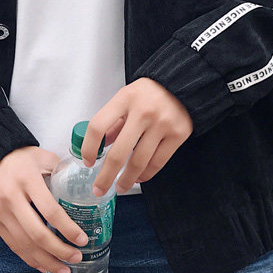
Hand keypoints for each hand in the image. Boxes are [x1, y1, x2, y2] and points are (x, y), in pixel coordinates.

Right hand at [0, 146, 89, 272]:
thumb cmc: (20, 158)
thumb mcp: (42, 156)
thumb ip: (61, 170)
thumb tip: (84, 186)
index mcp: (27, 179)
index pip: (50, 210)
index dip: (67, 229)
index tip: (82, 239)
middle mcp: (11, 198)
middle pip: (37, 234)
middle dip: (59, 251)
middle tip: (76, 258)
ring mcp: (0, 212)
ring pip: (24, 245)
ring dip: (46, 261)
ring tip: (64, 270)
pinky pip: (13, 245)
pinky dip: (30, 258)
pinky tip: (44, 265)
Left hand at [81, 77, 192, 195]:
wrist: (184, 84)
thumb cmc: (150, 93)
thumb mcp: (126, 98)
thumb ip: (113, 122)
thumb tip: (99, 148)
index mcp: (125, 98)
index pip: (98, 126)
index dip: (89, 147)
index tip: (87, 161)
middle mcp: (143, 111)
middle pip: (118, 153)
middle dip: (106, 176)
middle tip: (99, 188)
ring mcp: (162, 124)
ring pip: (139, 162)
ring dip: (126, 180)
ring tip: (120, 187)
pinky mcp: (178, 135)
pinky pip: (157, 162)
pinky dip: (146, 174)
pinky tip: (138, 178)